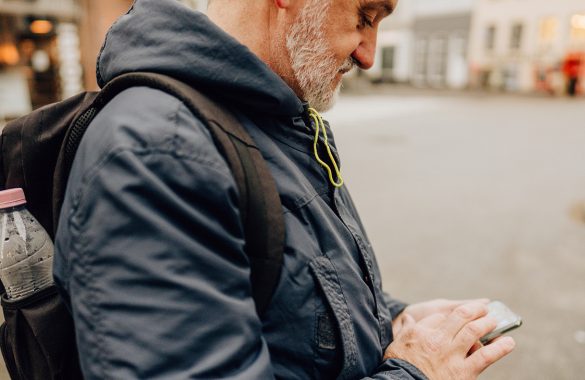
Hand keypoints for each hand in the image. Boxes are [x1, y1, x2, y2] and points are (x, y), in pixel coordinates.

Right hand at [384, 302, 515, 379]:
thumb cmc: (400, 366)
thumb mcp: (398, 344)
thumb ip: (407, 329)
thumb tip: (409, 318)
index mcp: (424, 333)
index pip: (441, 317)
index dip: (449, 316)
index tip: (456, 317)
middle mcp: (440, 341)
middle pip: (461, 317)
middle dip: (474, 310)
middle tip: (483, 309)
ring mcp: (454, 356)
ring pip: (475, 332)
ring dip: (487, 323)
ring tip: (494, 321)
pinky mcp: (465, 372)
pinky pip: (486, 356)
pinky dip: (500, 348)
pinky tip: (509, 342)